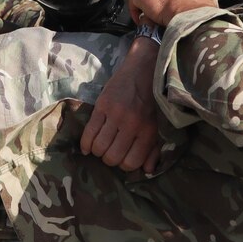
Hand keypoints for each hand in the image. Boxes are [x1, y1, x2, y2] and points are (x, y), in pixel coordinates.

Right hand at [80, 37, 163, 173]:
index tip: (122, 158)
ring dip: (97, 151)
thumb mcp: (157, 125)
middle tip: (110, 152)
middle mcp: (132, 124)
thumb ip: (153, 149)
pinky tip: (87, 147)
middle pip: (113, 157)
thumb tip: (147, 171)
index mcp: (148, 131)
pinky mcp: (102, 106)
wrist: (143, 69)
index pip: (131, 162)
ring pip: (99, 147)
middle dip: (109, 159)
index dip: (124, 165)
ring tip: (100, 146)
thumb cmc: (151, 101)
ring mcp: (116, 115)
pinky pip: (89, 133)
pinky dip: (85, 144)